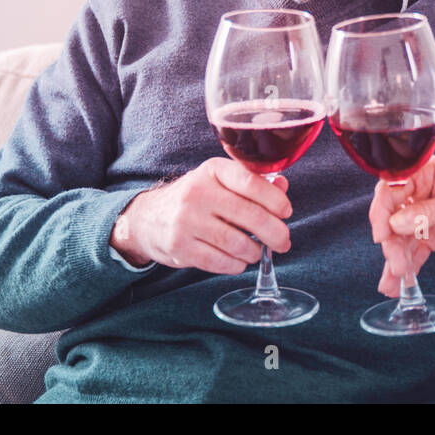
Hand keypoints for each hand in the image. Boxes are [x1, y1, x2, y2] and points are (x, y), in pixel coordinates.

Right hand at [110, 157, 291, 273]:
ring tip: (258, 251)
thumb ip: (253, 183)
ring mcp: (186, 220)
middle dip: (274, 232)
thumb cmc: (195, 198)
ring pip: (236, 242)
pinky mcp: (179, 246)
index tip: (286, 212)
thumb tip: (282, 187)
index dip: (274, 199)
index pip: (250, 181)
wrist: (149, 218)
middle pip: (248, 215)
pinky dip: (236, 264)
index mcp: (212, 170)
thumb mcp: (220, 181)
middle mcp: (197, 192)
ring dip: (255, 251)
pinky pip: (219, 261)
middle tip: (284, 241)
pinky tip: (239, 260)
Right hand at [370, 155, 434, 296]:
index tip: (383, 235)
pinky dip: (406, 267)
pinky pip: (412, 252)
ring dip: (395, 259)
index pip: (391, 189)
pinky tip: (397, 284)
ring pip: (399, 239)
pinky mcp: (429, 237)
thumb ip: (427, 212)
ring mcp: (422, 217)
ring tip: (396, 280)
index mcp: (423, 173)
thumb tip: (395, 223)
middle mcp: (418, 194)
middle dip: (391, 243)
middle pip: (391, 217)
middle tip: (396, 263)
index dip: (382, 211)